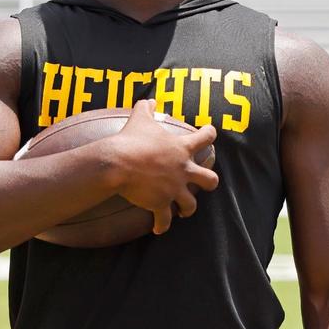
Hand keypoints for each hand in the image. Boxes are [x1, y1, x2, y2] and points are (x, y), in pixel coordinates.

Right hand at [109, 99, 218, 234]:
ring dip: (187, 209)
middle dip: (209, 182)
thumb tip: (149, 100)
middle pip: (210, 180)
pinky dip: (162, 225)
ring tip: (183, 212)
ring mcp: (174, 189)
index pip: (205, 138)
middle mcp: (183, 171)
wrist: (118, 163)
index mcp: (182, 149)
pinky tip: (159, 229)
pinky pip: (165, 220)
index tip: (210, 133)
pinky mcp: (161, 203)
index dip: (210, 134)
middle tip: (205, 183)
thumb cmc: (130, 139)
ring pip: (191, 205)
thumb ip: (147, 108)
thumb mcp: (140, 118)